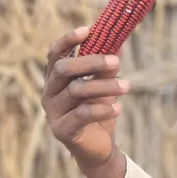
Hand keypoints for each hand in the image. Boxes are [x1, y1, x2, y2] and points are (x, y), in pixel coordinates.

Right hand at [42, 27, 130, 177]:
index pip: (55, 53)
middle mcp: (49, 92)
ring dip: (105, 86)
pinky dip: (103, 109)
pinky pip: (82, 114)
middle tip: (116, 61)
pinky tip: (118, 109)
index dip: (68, 40)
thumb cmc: (98, 111)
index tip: (88, 30)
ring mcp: (53, 112)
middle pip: (64, 69)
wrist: (98, 147)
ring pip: (77, 91)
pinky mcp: (62, 130)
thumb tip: (119, 43)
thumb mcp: (104, 86)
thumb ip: (107, 67)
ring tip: (128, 86)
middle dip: (91, 62)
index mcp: (56, 78)